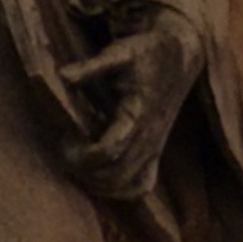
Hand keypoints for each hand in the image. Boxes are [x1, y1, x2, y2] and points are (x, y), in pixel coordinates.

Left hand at [62, 12, 205, 206]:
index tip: (66, 138)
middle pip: (114, 176)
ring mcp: (154, 148)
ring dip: (98, 183)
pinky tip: (101, 174)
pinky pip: (141, 185)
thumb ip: (91, 67)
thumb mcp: (119, 52)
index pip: (109, 152)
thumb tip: (62, 75)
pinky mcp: (156, 152)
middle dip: (84, 170)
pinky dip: (119, 189)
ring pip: (127, 187)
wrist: (180, 57)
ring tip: (80, 161)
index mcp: (137, 115)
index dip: (82, 154)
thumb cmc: (146, 52)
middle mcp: (148, 138)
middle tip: (66, 149)